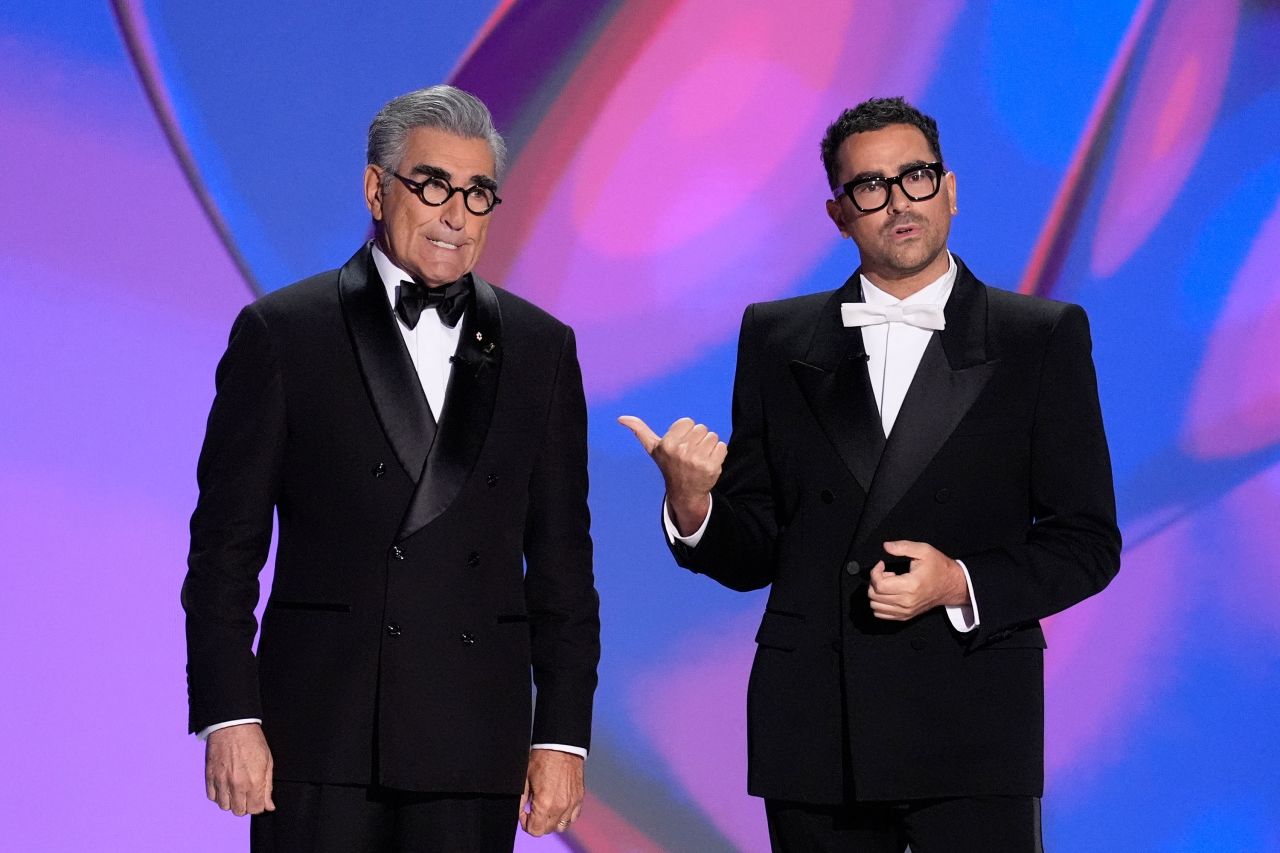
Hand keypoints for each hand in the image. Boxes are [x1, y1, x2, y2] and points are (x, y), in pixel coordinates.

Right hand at [205, 723, 274, 815]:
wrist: (233, 725)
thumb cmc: (253, 741)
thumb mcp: (268, 761)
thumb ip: (268, 786)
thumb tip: (269, 805)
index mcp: (254, 781)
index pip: (255, 809)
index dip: (258, 805)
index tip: (258, 799)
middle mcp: (237, 785)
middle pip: (239, 811)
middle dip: (245, 805)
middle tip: (247, 794)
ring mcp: (221, 781)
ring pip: (224, 806)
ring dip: (231, 801)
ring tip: (235, 789)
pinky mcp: (210, 776)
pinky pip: (212, 796)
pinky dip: (218, 795)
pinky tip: (225, 786)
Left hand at [519, 749, 583, 835]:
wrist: (562, 746)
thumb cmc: (542, 759)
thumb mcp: (525, 779)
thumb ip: (521, 801)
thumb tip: (519, 813)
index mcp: (545, 803)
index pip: (535, 831)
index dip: (526, 824)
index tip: (525, 813)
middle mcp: (560, 807)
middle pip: (547, 830)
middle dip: (538, 823)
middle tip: (533, 809)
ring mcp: (572, 804)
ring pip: (561, 826)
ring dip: (551, 821)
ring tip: (546, 808)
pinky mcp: (579, 798)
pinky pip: (572, 817)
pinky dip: (564, 816)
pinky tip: (558, 805)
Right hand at [618, 416, 726, 534]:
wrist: (684, 492)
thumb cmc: (669, 465)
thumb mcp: (653, 449)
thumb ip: (639, 431)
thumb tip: (621, 418)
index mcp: (667, 444)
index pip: (687, 422)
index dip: (686, 432)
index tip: (680, 445)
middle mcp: (681, 452)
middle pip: (701, 428)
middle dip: (698, 439)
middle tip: (690, 454)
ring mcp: (696, 460)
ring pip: (712, 436)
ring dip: (709, 446)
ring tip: (699, 458)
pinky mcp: (712, 467)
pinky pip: (722, 446)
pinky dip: (718, 454)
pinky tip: (708, 463)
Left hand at [867, 540, 968, 620]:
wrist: (951, 585)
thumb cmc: (938, 567)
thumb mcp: (923, 550)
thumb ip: (903, 546)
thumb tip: (886, 546)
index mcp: (910, 586)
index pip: (879, 584)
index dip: (875, 571)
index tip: (882, 564)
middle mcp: (907, 602)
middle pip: (874, 595)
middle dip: (875, 581)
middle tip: (886, 573)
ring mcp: (906, 611)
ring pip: (875, 606)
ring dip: (877, 593)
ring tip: (889, 583)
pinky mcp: (905, 616)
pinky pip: (881, 614)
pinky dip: (879, 603)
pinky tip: (889, 593)